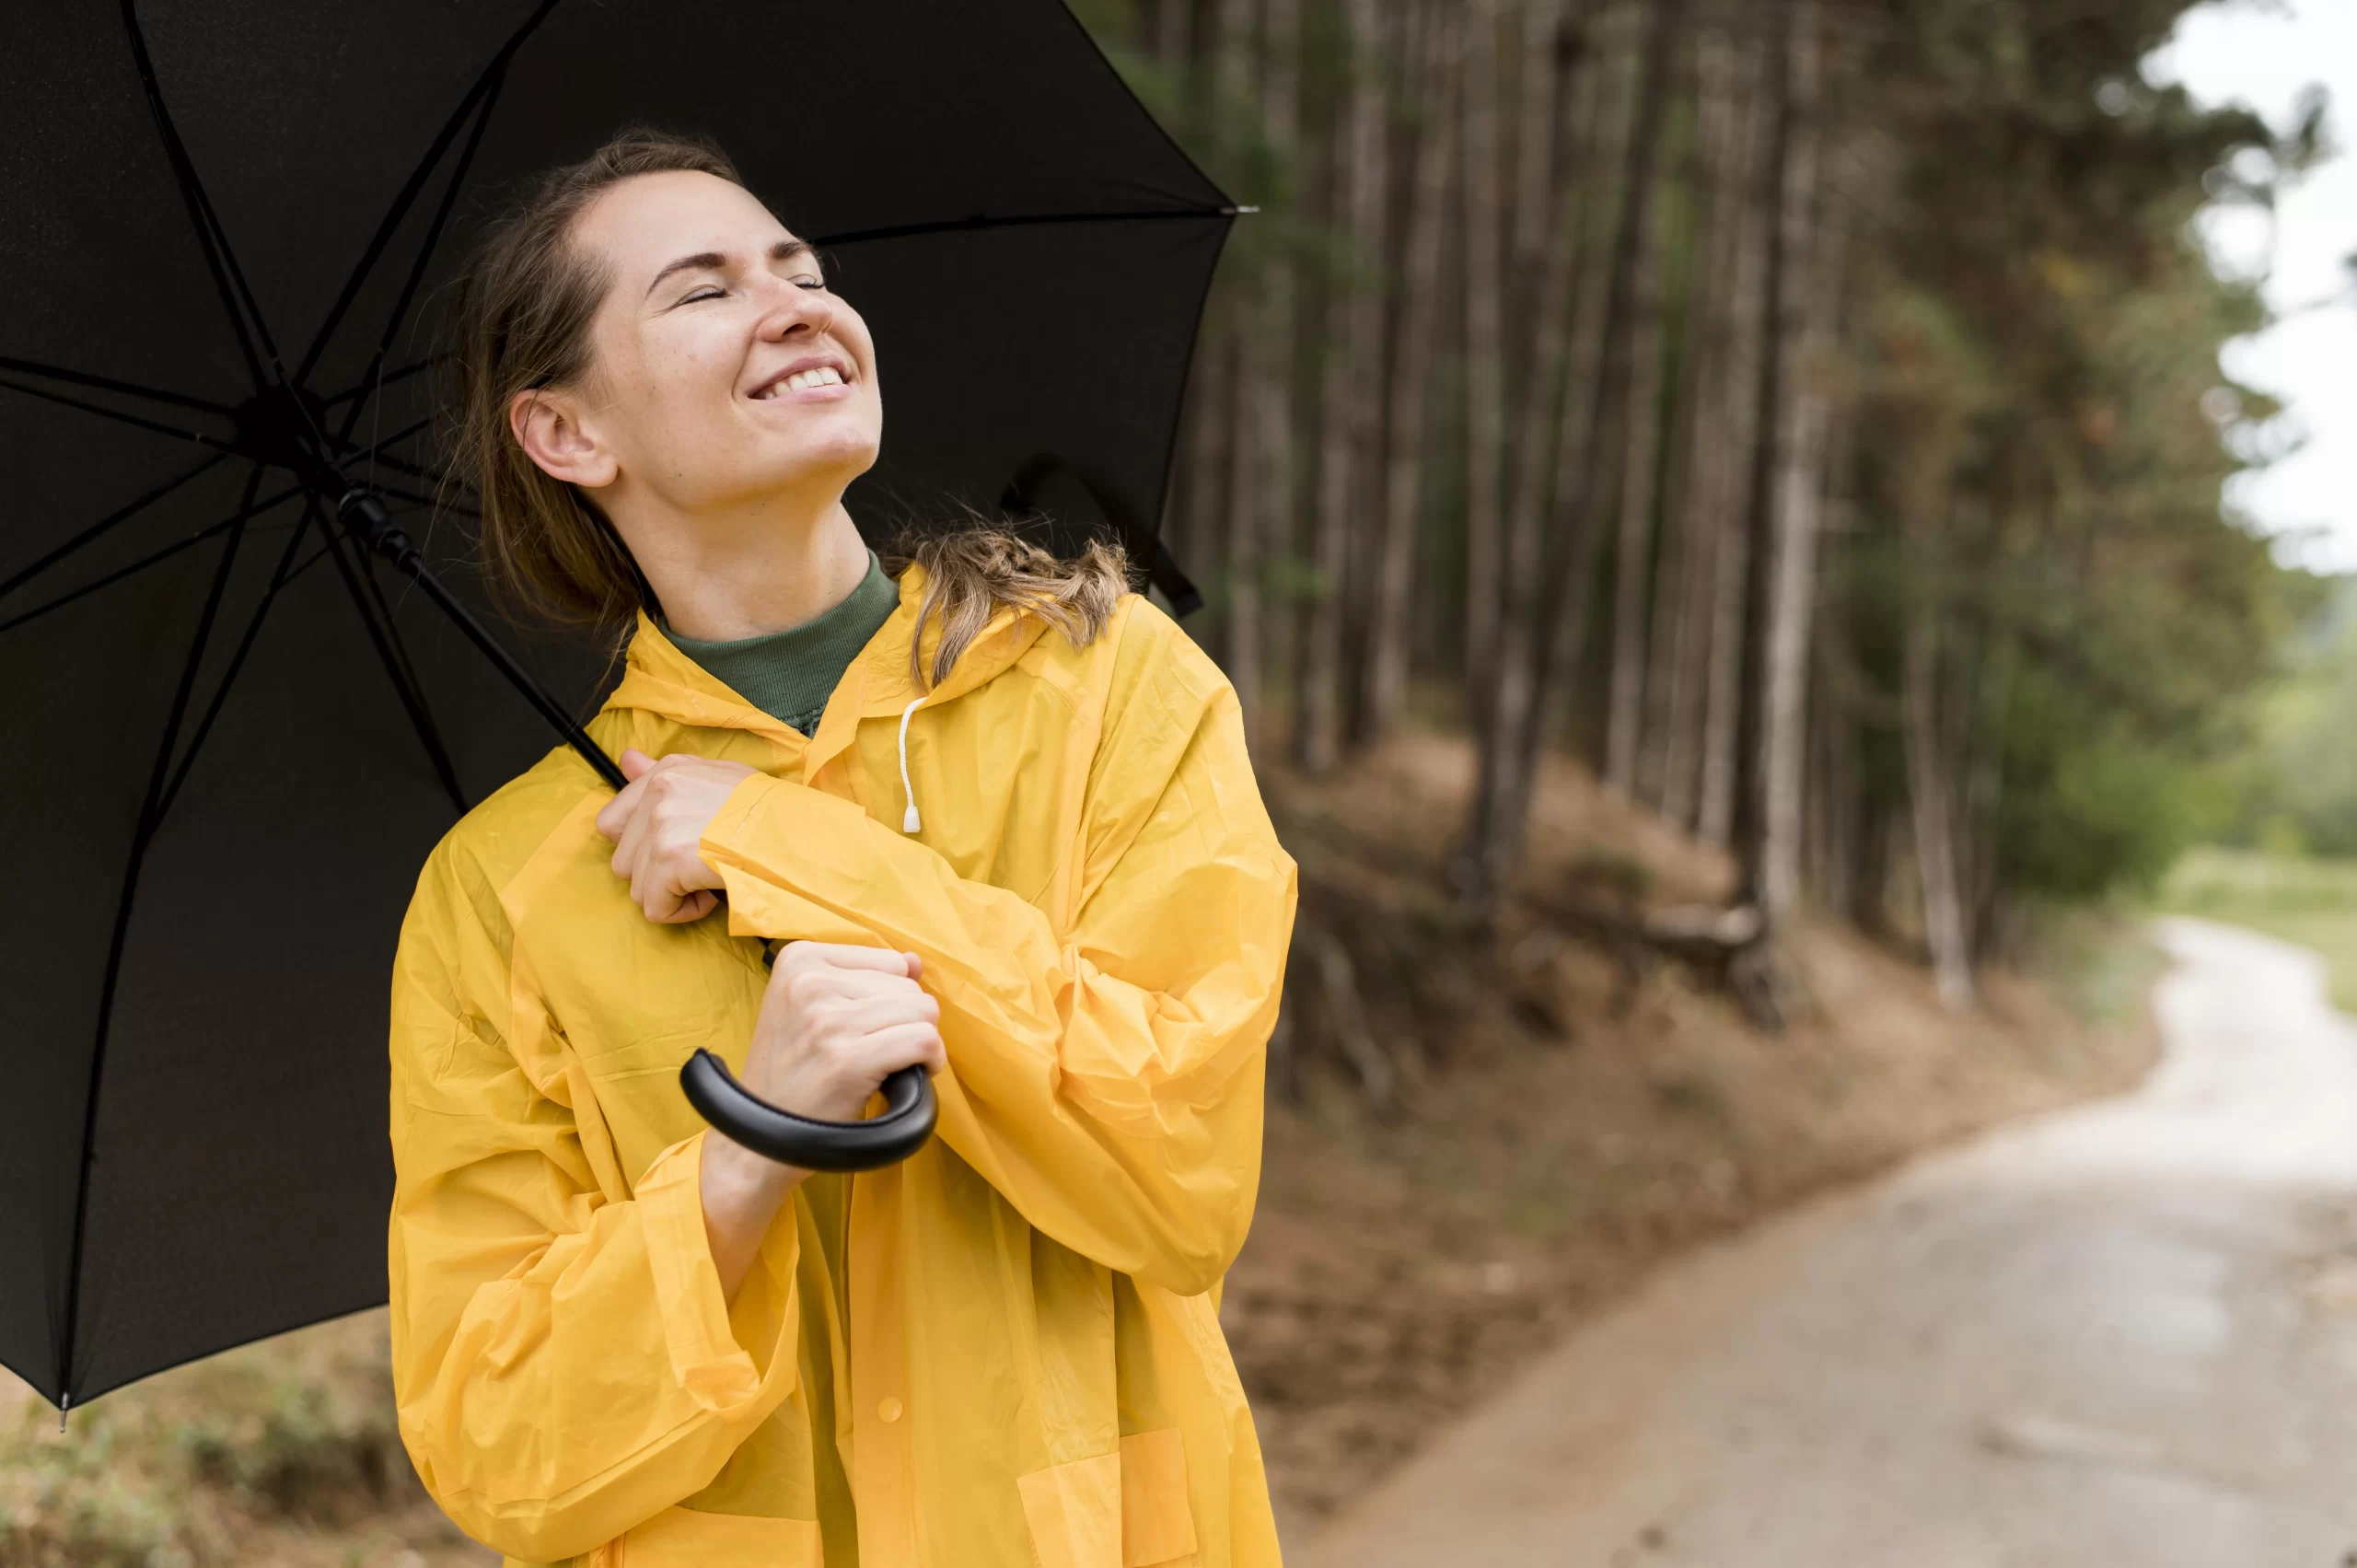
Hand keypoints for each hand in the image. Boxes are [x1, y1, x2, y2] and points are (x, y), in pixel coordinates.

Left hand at [594, 748, 756, 922]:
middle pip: (624, 861)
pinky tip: (710, 894)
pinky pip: (655, 907)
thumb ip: (664, 773)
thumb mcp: (714, 775)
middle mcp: (656, 797)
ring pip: (639, 887)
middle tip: (696, 867)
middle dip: (657, 874)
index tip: (671, 851)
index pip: (611, 821)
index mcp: (665, 774)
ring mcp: (659, 829)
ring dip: (671, 893)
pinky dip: (682, 910)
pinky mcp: (668, 863)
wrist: (791, 830)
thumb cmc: (763, 807)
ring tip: (707, 878)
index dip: (637, 846)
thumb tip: (625, 760)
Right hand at [737, 941, 945, 1125]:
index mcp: (798, 959)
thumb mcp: (809, 1009)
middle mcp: (809, 982)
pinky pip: (923, 1040)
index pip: (891, 961)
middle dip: (906, 1021)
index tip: (868, 1028)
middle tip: (875, 1052)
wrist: (761, 1137)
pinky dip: (930, 1059)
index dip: (891, 999)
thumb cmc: (791, 1073)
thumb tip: (916, 961)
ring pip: (923, 1010)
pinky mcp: (847, 1059)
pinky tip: (910, 1074)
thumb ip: (865, 978)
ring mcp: (827, 1020)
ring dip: (920, 1041)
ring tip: (889, 1063)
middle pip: (909, 986)